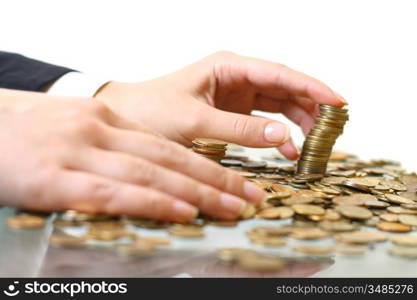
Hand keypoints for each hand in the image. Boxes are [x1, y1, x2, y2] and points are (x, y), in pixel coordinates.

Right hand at [0, 89, 264, 221]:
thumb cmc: (20, 134)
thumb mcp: (73, 128)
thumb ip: (109, 146)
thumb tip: (147, 169)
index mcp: (105, 118)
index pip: (168, 145)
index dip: (208, 164)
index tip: (237, 180)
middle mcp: (98, 130)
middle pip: (171, 157)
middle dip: (217, 178)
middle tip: (252, 195)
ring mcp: (77, 152)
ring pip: (152, 173)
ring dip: (199, 192)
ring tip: (234, 207)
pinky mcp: (56, 179)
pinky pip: (116, 191)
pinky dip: (154, 202)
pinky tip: (185, 212)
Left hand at [94, 51, 345, 159]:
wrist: (126, 121)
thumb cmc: (151, 112)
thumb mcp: (195, 121)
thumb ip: (239, 128)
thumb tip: (284, 136)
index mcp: (228, 67)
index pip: (279, 74)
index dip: (311, 87)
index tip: (337, 102)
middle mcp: (236, 78)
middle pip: (284, 89)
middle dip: (309, 107)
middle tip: (332, 129)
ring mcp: (235, 97)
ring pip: (278, 106)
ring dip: (298, 123)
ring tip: (314, 144)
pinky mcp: (231, 114)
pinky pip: (263, 123)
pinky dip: (278, 137)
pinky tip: (289, 152)